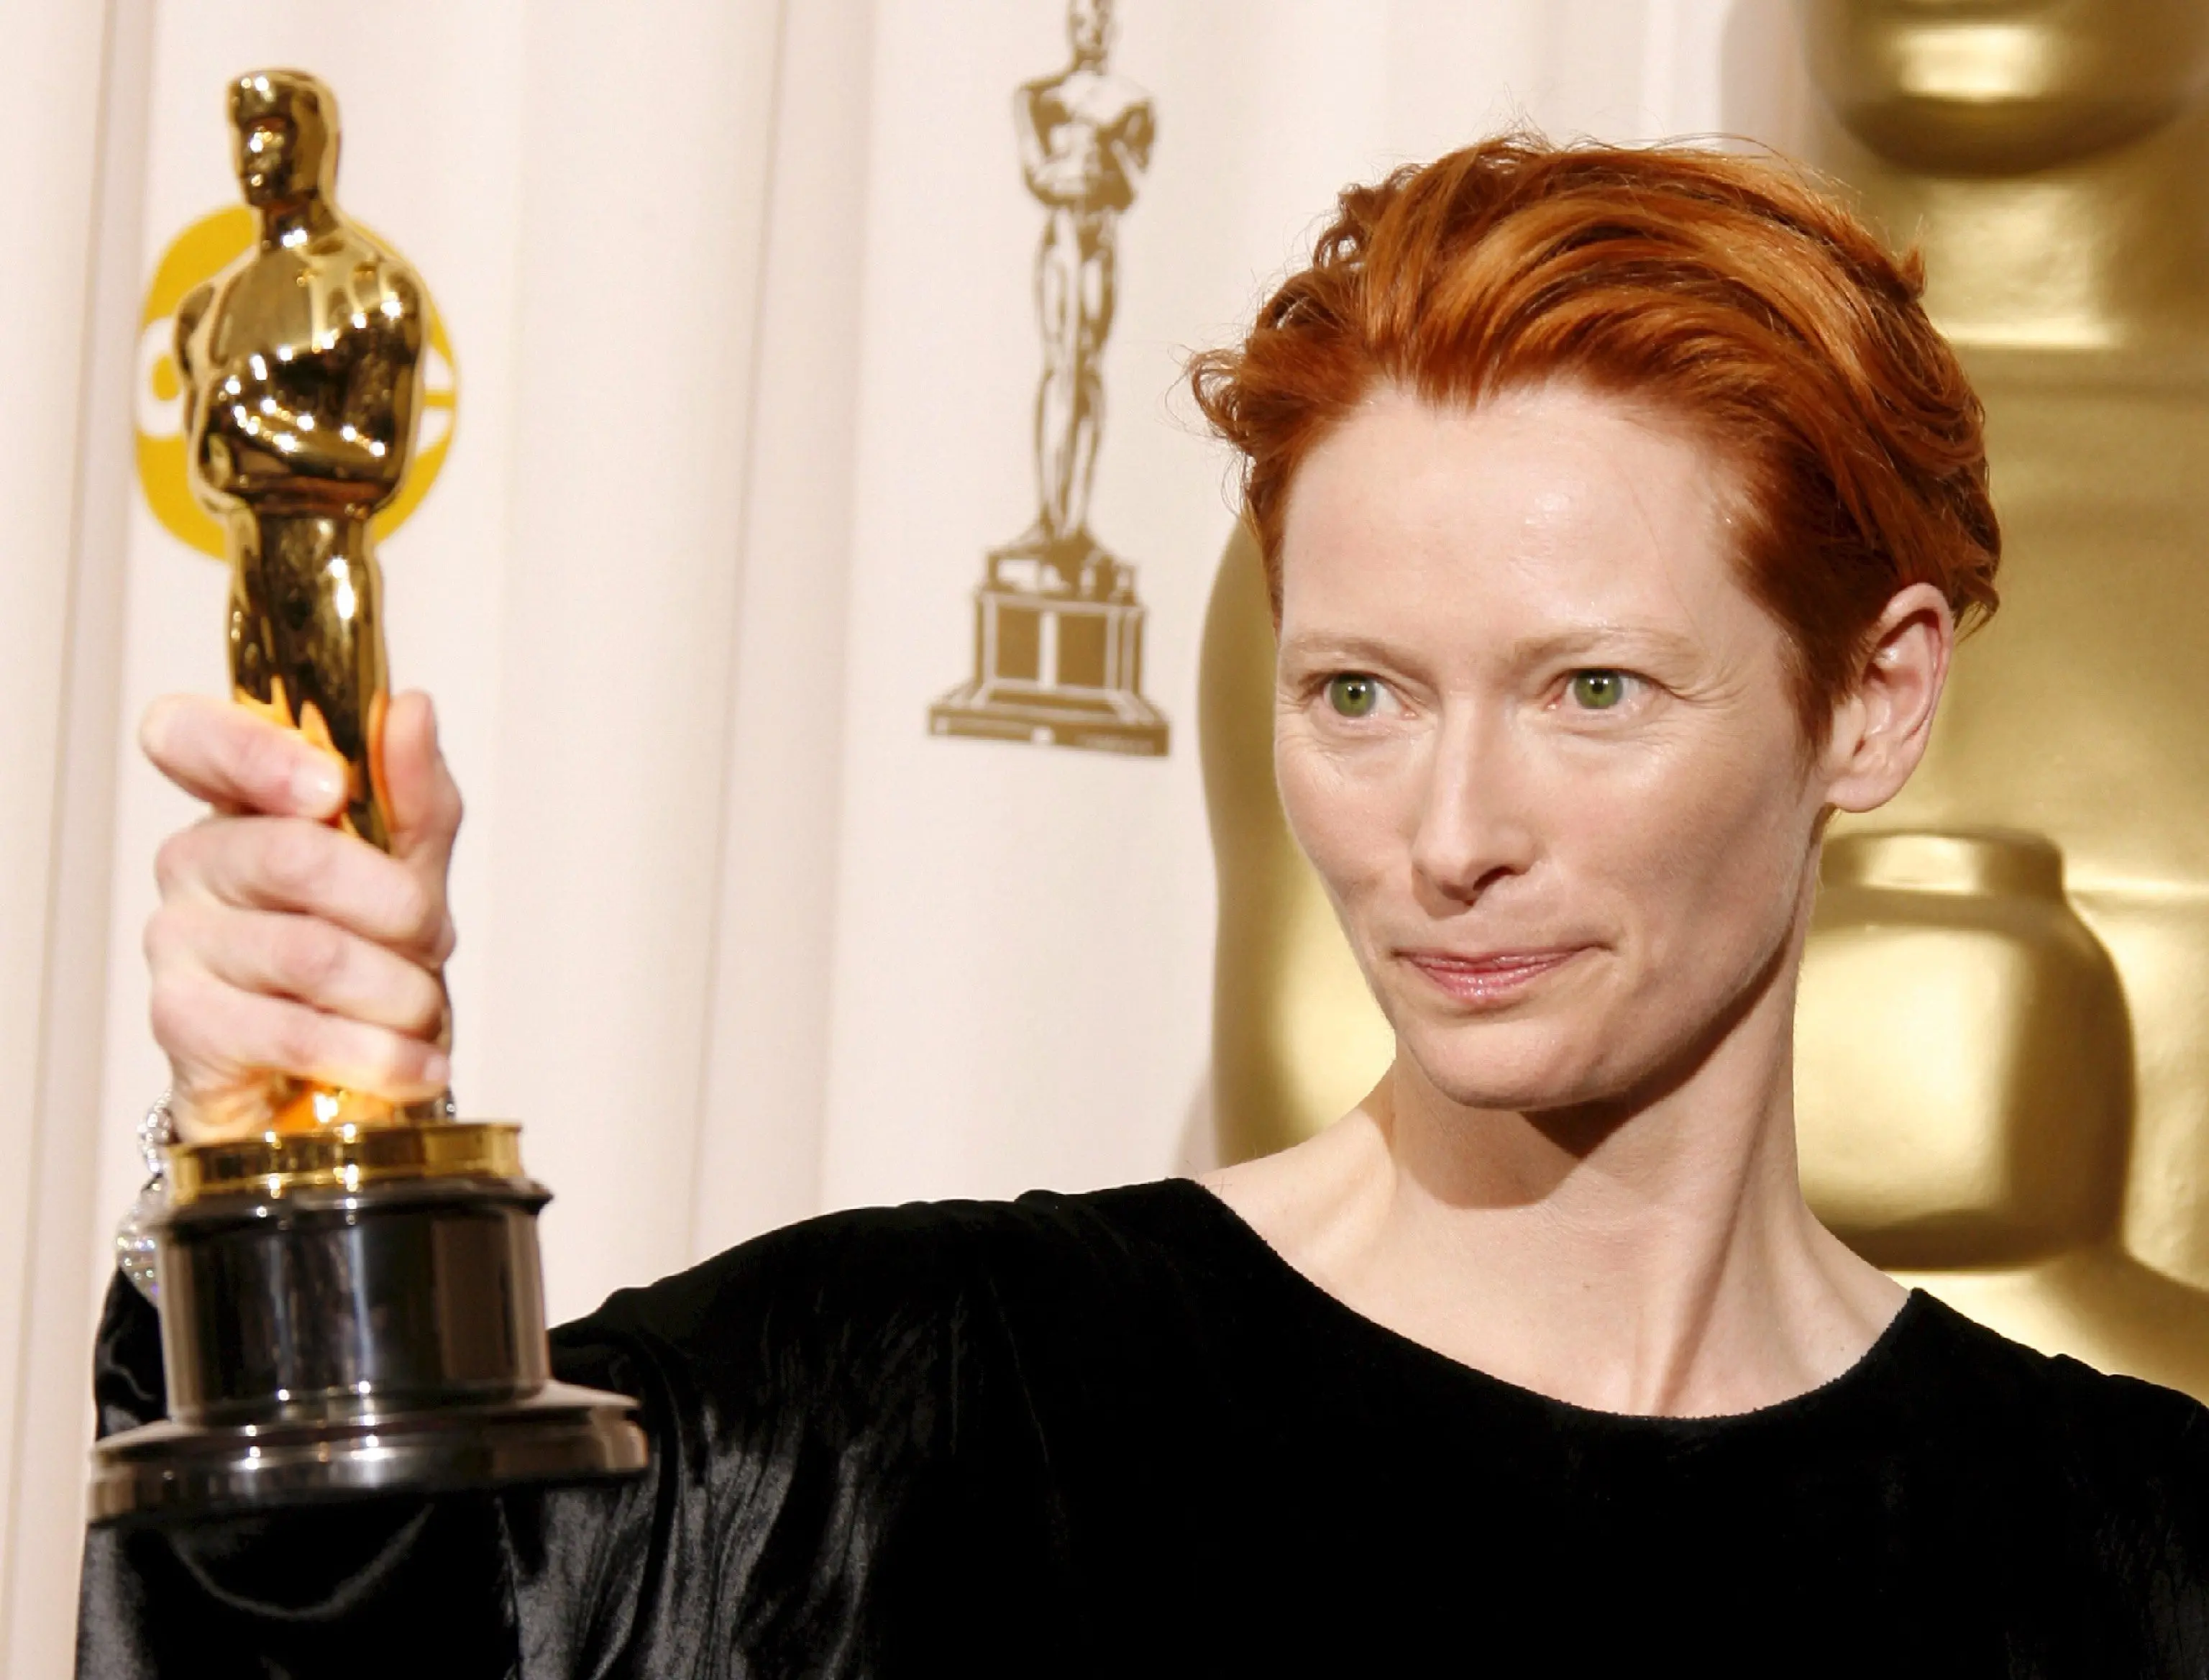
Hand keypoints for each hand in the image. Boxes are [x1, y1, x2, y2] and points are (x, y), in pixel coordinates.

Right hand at [141, 690, 461, 1142]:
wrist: (337, 1078)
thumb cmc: (368, 954)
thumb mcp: (411, 868)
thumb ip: (413, 792)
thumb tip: (410, 709)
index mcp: (239, 802)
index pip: (185, 735)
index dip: (254, 752)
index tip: (330, 786)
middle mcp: (191, 861)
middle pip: (294, 856)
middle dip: (400, 909)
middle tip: (432, 941)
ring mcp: (177, 942)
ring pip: (313, 953)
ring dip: (401, 993)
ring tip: (421, 1011)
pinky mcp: (184, 1024)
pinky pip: (297, 1032)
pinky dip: (381, 1056)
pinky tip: (417, 1066)